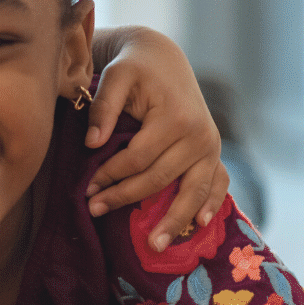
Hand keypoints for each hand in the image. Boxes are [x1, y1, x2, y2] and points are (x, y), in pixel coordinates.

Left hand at [85, 26, 228, 251]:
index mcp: (176, 118)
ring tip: (153, 245)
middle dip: (127, 198)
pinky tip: (200, 225)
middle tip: (95, 211)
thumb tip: (91, 143)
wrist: (163, 59)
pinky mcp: (214, 152)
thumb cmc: (134, 67)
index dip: (110, 176)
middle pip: (160, 179)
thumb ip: (103, 106)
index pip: (138, 159)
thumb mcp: (115, 76)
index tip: (86, 188)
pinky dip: (209, 204)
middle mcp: (200, 135)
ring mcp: (211, 146)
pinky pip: (217, 183)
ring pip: (192, 191)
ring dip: (173, 220)